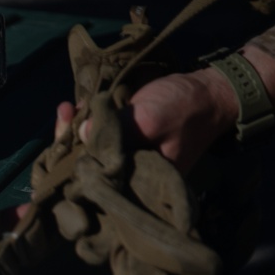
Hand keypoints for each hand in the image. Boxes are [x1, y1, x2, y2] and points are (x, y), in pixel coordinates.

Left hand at [63, 45, 274, 172]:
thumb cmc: (184, 109)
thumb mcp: (151, 118)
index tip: (64, 133)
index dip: (75, 159)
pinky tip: (78, 107)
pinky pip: (100, 137)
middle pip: (88, 165)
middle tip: (64, 113)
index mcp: (137, 181)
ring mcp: (127, 159)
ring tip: (67, 108)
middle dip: (70, 142)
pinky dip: (88, 123)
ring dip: (75, 130)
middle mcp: (129, 175)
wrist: (211, 94)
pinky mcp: (127, 142)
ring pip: (91, 150)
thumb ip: (117, 129)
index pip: (96, 180)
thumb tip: (80, 133)